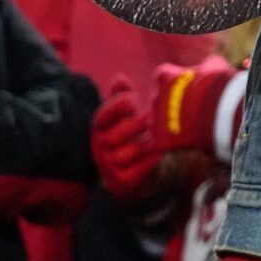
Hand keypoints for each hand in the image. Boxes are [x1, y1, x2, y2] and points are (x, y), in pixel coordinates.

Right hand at [91, 77, 164, 206]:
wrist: (137, 173)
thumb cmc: (131, 136)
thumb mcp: (126, 115)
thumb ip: (122, 97)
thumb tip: (119, 77)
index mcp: (100, 129)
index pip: (101, 117)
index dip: (116, 106)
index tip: (132, 100)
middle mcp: (100, 148)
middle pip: (114, 135)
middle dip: (135, 124)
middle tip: (152, 117)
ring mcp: (109, 166)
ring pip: (127, 152)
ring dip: (146, 143)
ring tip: (159, 136)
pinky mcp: (122, 182)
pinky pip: (138, 170)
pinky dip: (151, 160)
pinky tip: (161, 152)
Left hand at [150, 58, 238, 156]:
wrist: (227, 115)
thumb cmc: (223, 87)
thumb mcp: (217, 67)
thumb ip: (205, 65)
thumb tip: (207, 66)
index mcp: (166, 77)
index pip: (163, 75)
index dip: (175, 81)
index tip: (188, 85)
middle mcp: (157, 98)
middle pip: (159, 100)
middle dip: (172, 102)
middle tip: (192, 107)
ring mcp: (158, 121)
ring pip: (157, 121)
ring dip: (170, 122)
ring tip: (191, 127)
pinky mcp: (162, 142)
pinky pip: (159, 144)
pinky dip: (170, 143)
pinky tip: (185, 143)